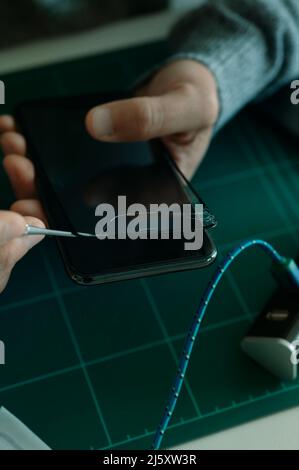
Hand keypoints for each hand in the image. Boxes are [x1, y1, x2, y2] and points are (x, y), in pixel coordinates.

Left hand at [0, 59, 218, 291]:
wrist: (188, 82)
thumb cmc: (198, 101)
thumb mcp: (186, 108)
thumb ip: (149, 117)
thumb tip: (95, 125)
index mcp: (153, 196)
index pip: (111, 220)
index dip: (72, 221)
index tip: (39, 207)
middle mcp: (127, 189)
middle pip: (79, 205)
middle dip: (42, 192)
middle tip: (18, 167)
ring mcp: (108, 170)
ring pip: (65, 181)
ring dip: (33, 168)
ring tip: (14, 145)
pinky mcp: (94, 151)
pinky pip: (63, 154)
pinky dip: (38, 145)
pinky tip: (18, 131)